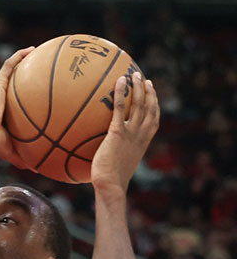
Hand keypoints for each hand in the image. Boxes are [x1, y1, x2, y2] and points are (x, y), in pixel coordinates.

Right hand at [0, 46, 33, 163]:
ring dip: (24, 58)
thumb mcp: (14, 151)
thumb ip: (26, 158)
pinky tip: (32, 49)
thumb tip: (40, 170)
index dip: (29, 93)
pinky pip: (10, 65)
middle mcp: (4, 97)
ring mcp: (0, 89)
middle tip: (44, 67)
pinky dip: (20, 56)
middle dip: (28, 72)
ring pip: (13, 68)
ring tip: (38, 51)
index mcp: (7, 111)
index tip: (41, 89)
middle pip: (17, 81)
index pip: (19, 99)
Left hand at [91, 73, 158, 191]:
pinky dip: (122, 93)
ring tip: (134, 74)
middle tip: (144, 78)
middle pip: (150, 107)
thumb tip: (103, 150)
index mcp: (143, 141)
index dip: (155, 104)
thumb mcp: (117, 163)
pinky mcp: (118, 132)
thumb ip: (115, 153)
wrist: (111, 184)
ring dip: (138, 88)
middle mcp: (141, 134)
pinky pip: (121, 108)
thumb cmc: (110, 179)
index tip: (152, 93)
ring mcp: (131, 132)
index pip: (154, 119)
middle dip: (148, 91)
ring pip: (140, 104)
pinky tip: (119, 81)